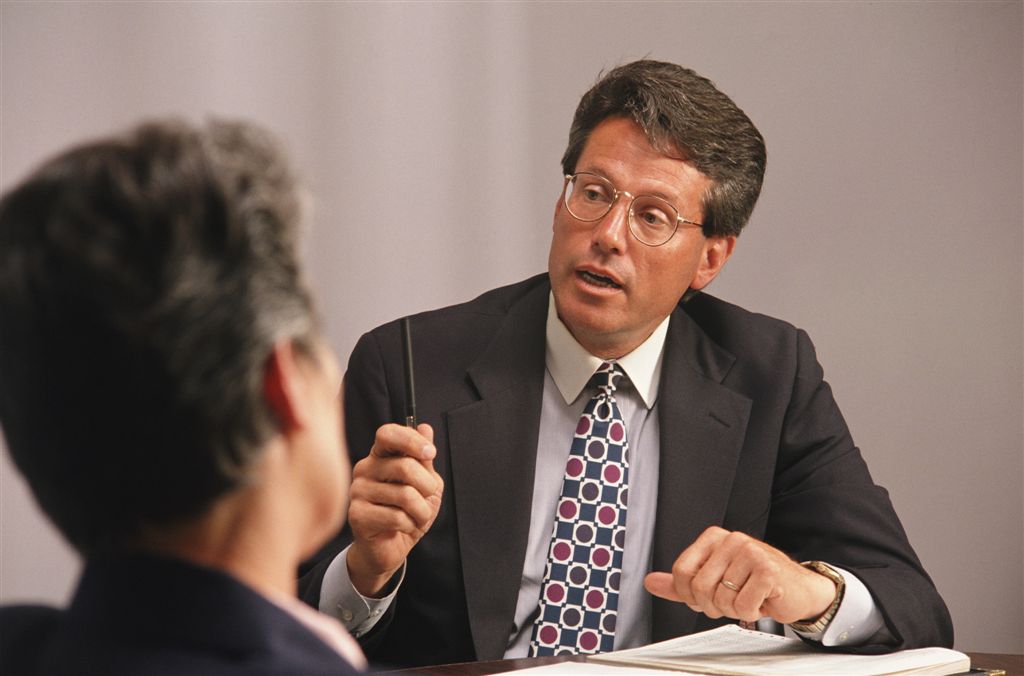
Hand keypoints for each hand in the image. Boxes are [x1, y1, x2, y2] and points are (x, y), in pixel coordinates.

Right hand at [346, 423, 443, 596]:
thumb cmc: (407, 513)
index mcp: (379, 456)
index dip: (411, 440)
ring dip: (422, 510)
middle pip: (405, 466)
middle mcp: (365, 469)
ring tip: (416, 516)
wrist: (391, 548)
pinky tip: (403, 527)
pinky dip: (410, 524)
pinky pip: (397, 516)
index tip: (431, 452)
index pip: (387, 433)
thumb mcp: (424, 484)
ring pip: (405, 495)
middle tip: (428, 497)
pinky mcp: (357, 515)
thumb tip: (424, 427)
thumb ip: (424, 459)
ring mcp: (358, 491)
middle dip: (427, 486)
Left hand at [643, 526, 836, 624]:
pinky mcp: (768, 570)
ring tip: (749, 597)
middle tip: (732, 600)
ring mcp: (751, 551)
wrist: (798, 589)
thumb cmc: (755, 583)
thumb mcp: (713, 580)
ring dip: (734, 610)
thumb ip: (681, 582)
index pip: (680, 571)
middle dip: (714, 605)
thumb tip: (650, 582)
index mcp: (713, 537)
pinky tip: (762, 600)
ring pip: (721, 599)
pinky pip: (743, 606)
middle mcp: (731, 539)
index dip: (690, 594)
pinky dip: (751, 612)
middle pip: (699, 588)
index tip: (707, 595)